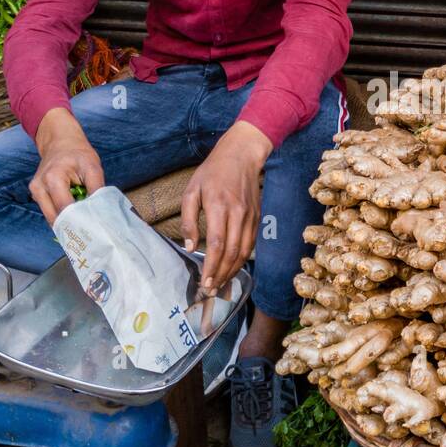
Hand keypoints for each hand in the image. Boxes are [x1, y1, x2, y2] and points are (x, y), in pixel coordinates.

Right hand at [30, 108, 105, 223]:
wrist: (60, 142)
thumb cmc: (78, 153)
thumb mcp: (93, 167)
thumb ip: (96, 189)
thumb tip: (100, 211)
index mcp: (53, 178)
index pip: (65, 209)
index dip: (79, 221)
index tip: (92, 231)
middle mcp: (39, 187)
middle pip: (55, 218)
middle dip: (72, 227)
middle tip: (89, 236)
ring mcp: (35, 191)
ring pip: (51, 217)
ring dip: (67, 222)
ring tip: (83, 225)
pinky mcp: (36, 194)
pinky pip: (50, 211)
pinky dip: (62, 215)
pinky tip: (74, 216)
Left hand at [181, 121, 271, 295]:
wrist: (242, 155)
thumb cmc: (213, 171)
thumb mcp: (192, 190)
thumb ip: (189, 219)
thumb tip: (190, 247)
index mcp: (218, 206)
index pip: (216, 244)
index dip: (212, 266)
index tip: (205, 281)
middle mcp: (237, 214)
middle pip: (231, 253)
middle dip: (221, 275)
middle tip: (211, 290)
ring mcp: (250, 217)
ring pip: (243, 252)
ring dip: (232, 271)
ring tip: (221, 284)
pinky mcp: (257, 217)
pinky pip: (250, 244)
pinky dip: (241, 260)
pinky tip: (232, 268)